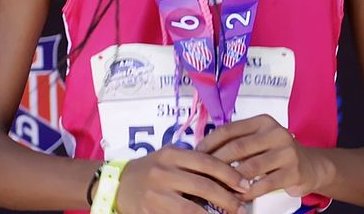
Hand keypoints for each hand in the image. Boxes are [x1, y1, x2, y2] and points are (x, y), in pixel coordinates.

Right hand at [114, 146, 250, 213]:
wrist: (118, 184)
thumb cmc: (150, 170)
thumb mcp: (169, 158)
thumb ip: (193, 162)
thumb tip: (228, 174)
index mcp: (171, 154)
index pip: (206, 162)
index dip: (229, 174)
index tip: (245, 184)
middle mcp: (163, 172)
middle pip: (203, 186)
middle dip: (227, 198)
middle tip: (242, 207)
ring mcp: (155, 194)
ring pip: (191, 208)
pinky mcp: (150, 212)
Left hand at [197, 114, 333, 200]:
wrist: (310, 166)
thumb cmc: (276, 153)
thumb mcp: (259, 140)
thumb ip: (237, 142)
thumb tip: (202, 152)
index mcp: (263, 121)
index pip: (229, 129)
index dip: (209, 143)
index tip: (196, 156)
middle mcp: (276, 132)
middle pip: (237, 148)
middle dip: (216, 163)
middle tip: (202, 175)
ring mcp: (286, 151)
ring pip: (250, 167)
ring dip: (231, 180)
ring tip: (217, 189)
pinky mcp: (293, 171)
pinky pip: (264, 184)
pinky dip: (248, 192)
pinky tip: (238, 197)